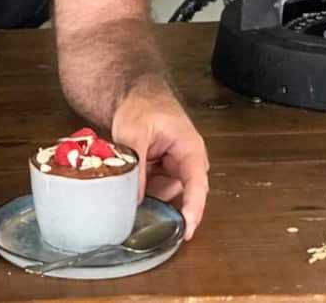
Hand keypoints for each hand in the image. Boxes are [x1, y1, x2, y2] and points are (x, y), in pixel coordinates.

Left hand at [111, 84, 208, 240]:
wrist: (135, 95)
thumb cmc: (142, 106)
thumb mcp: (133, 132)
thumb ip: (136, 165)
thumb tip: (136, 199)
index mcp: (190, 150)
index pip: (197, 185)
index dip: (193, 210)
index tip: (186, 231)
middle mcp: (187, 163)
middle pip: (177, 195)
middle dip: (158, 203)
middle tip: (135, 206)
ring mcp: (174, 169)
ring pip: (162, 196)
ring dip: (145, 193)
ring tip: (127, 178)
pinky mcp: (161, 173)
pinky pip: (152, 190)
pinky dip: (140, 188)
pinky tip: (128, 179)